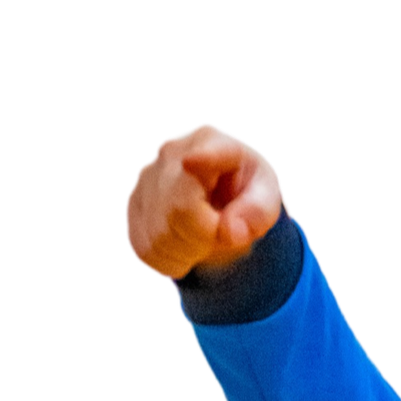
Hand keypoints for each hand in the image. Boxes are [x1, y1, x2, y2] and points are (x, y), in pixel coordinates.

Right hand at [126, 122, 286, 281]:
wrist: (222, 198)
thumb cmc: (249, 192)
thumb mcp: (266, 197)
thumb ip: (257, 211)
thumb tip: (230, 232)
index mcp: (209, 140)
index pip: (201, 160)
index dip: (197, 163)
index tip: (189, 163)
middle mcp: (170, 151)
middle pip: (178, 211)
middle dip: (205, 238)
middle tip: (221, 236)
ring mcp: (146, 177)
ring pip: (159, 236)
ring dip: (189, 253)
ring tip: (205, 240)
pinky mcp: (134, 204)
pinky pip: (146, 249)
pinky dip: (170, 261)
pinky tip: (184, 247)